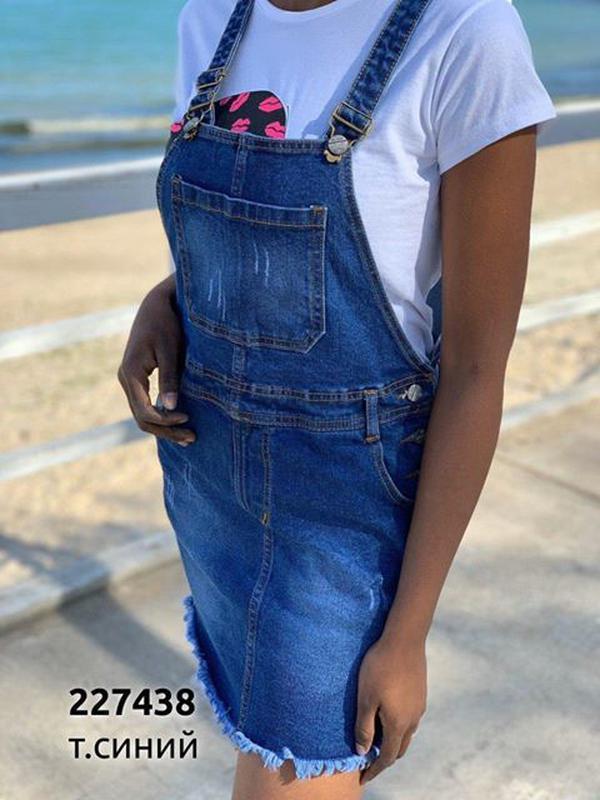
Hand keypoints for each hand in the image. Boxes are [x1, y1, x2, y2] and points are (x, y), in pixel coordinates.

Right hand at [117, 275, 195, 444]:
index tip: (188, 419)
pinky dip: (160, 416)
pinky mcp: (137, 378)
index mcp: (130, 373)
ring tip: (188, 437)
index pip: (144, 410)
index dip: (165, 421)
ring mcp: (128, 379)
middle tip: (192, 439)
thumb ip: (170, 378)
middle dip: (166, 430)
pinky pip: (144, 404)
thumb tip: (170, 408)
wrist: (156, 304)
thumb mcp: (170, 350)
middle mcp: (125, 378)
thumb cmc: (166, 323)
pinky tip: (178, 421)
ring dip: (163, 427)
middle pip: (141, 418)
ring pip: (142, 414)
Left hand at [355, 635, 426, 784]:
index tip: (363, 778)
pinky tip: (388, 715)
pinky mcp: (420, 693)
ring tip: (377, 739)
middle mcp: (413, 720)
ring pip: (407, 733)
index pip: (387, 757)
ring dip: (393, 741)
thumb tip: (362, 752)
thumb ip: (364, 727)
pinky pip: (410, 719)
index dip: (375, 770)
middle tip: (369, 760)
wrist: (404, 640)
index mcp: (398, 724)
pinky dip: (399, 726)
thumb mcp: (365, 698)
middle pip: (400, 748)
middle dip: (385, 758)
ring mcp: (419, 706)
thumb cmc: (379, 668)